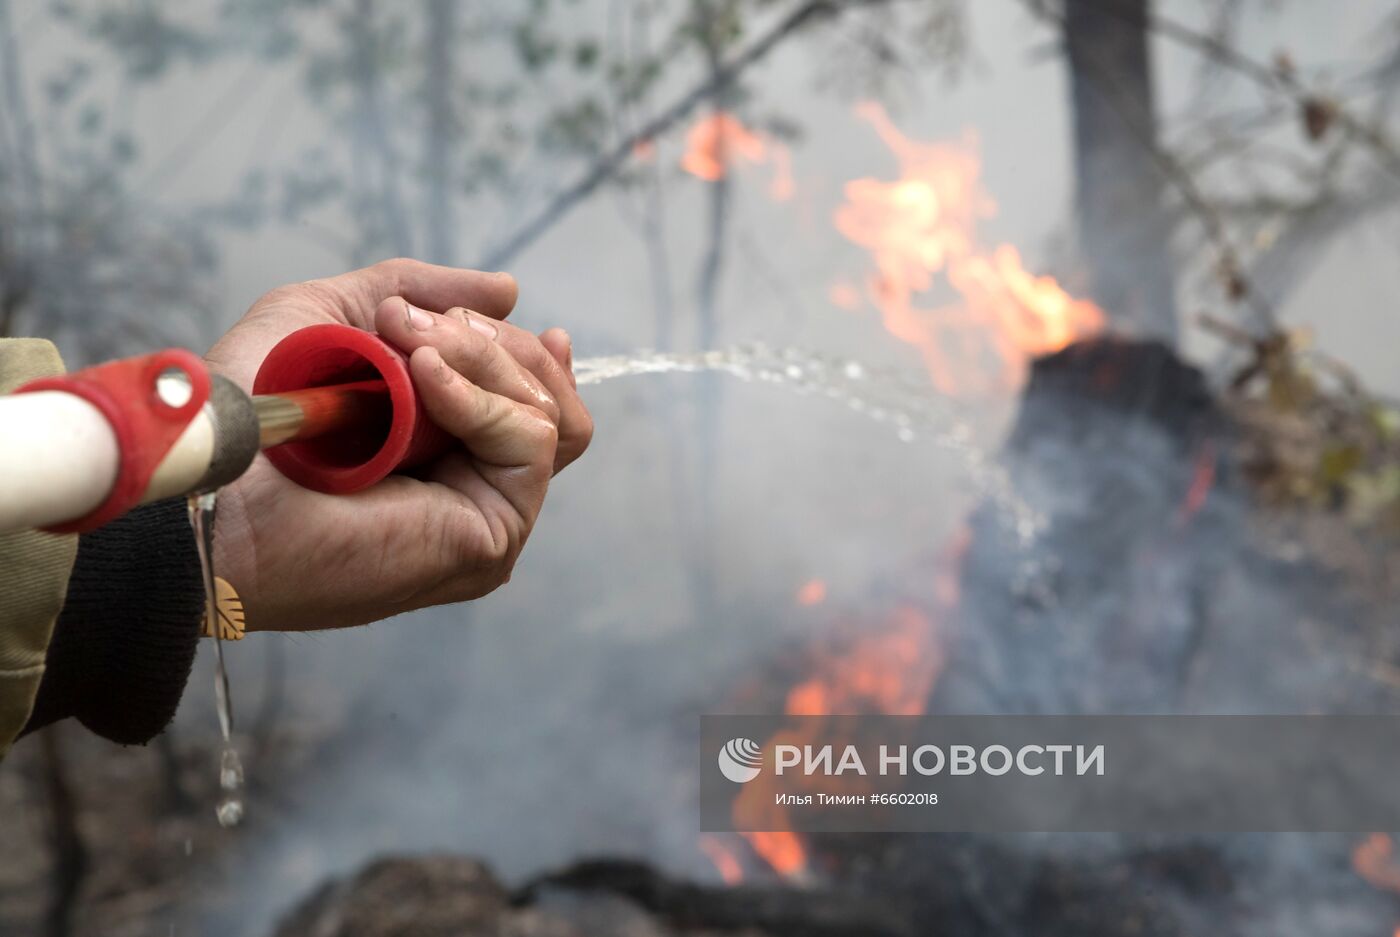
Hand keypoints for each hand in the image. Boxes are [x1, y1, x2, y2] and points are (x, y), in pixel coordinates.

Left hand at [204, 259, 592, 631]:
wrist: (216, 479)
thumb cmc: (255, 405)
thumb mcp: (338, 315)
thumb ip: (421, 293)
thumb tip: (510, 290)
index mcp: (444, 450)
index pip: (535, 403)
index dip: (535, 359)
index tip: (520, 317)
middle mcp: (473, 489)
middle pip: (549, 399)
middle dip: (489, 344)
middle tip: (405, 328)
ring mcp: (487, 517)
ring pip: (549, 413)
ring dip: (483, 359)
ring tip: (407, 349)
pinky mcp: (491, 537)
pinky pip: (530, 440)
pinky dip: (481, 395)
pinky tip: (421, 378)